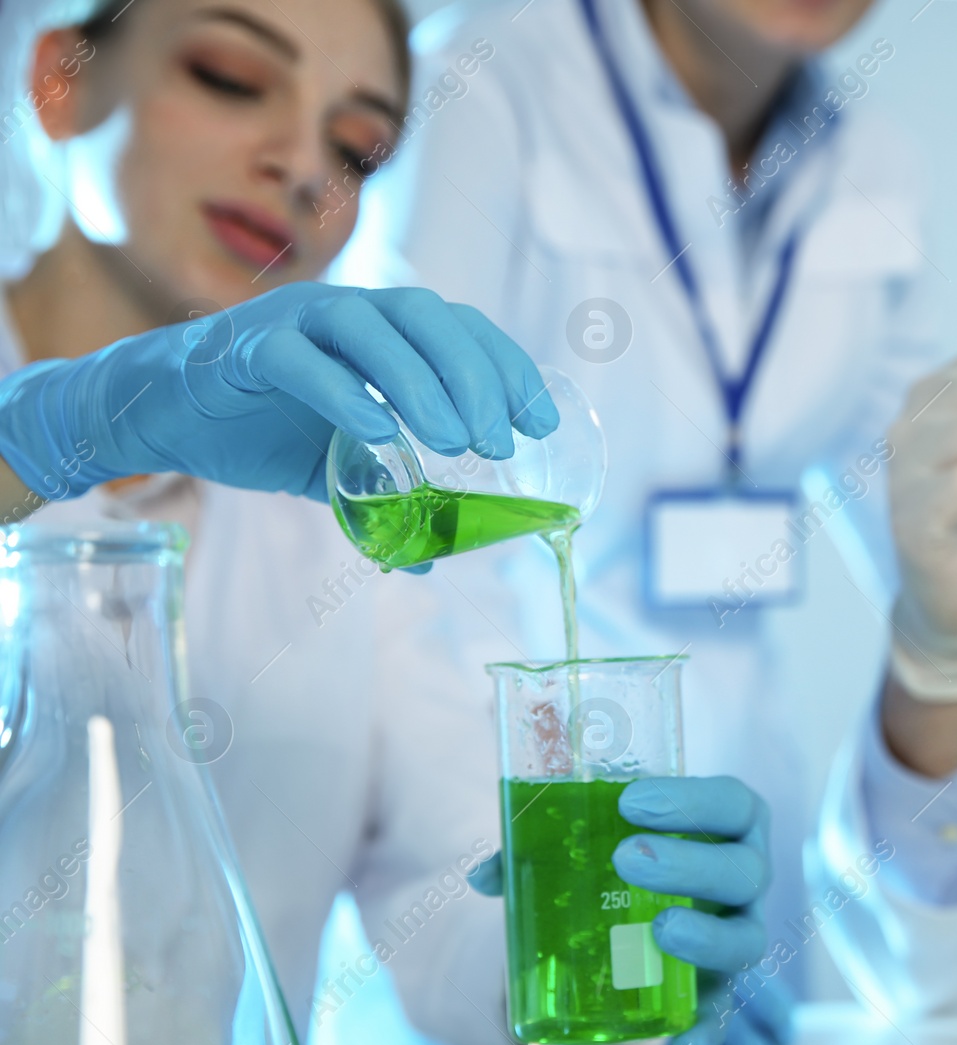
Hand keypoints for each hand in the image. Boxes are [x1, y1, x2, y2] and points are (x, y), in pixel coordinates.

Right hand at [0, 282, 557, 502]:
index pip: (460, 331)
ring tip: (456, 441)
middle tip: (501, 441)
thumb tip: (428, 562)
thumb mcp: (332, 469)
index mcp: (380, 330)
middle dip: (475, 377)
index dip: (505, 368)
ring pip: (371, 329)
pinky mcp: (244, 347)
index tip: (538, 422)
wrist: (161, 413)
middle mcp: (346, 313)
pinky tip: (378, 433)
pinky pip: (300, 358)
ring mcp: (294, 322)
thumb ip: (382, 500)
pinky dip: (342, 392)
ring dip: (421, 382)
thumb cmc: (257, 427)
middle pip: (428, 320)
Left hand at [470, 777, 792, 1044]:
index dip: (692, 799)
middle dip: (689, 863)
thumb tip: (484, 875)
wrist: (631, 920)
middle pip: (743, 870)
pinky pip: (722, 1015)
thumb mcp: (585, 846)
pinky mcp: (716, 990)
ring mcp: (735, 936)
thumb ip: (539, 851)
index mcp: (725, 827)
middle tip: (627, 858)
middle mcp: (743, 880)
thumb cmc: (616, 862)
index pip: (732, 802)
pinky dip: (709, 1031)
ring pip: (745, 939)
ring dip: (706, 937)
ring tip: (658, 930)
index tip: (630, 800)